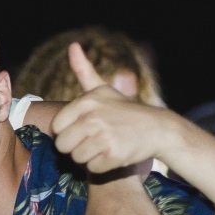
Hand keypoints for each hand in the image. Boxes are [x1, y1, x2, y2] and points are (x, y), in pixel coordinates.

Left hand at [51, 44, 182, 173]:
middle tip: (94, 140)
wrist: (157, 129)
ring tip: (104, 146)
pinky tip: (113, 155)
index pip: (57, 128)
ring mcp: (104, 137)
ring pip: (77, 159)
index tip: (84, 129)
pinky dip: (102, 166)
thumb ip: (84, 71)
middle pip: (63, 146)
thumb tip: (72, 45)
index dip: (68, 132)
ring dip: (89, 157)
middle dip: (76, 147)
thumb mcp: (103, 89)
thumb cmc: (124, 110)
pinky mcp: (114, 155)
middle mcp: (93, 118)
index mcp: (86, 101)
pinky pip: (92, 169)